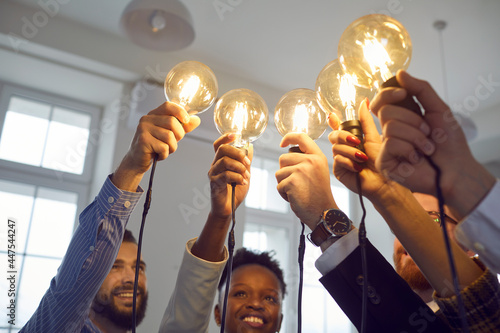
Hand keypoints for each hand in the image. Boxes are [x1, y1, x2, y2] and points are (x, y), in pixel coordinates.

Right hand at [112, 102, 199, 190]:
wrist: (138, 160)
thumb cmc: (155, 145)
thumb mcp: (171, 134)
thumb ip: (183, 126)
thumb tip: (196, 119)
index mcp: (154, 114)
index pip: (168, 105)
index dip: (180, 111)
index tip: (186, 120)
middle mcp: (147, 119)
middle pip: (172, 122)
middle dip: (178, 135)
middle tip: (172, 143)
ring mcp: (143, 129)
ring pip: (169, 136)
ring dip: (172, 147)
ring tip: (164, 150)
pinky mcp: (143, 141)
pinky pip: (163, 147)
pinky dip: (165, 154)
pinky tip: (158, 154)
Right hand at [208, 134, 252, 220]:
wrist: (228, 209)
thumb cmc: (235, 192)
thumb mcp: (244, 174)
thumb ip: (246, 161)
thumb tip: (250, 147)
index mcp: (221, 161)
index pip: (219, 145)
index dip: (225, 138)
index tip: (235, 135)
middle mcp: (215, 165)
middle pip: (222, 149)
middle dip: (238, 153)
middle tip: (247, 162)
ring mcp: (213, 174)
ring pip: (225, 161)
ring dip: (239, 167)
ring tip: (246, 176)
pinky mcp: (214, 183)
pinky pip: (226, 175)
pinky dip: (237, 177)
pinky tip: (242, 182)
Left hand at [275, 133, 336, 229]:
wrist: (324, 213)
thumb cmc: (318, 195)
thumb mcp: (317, 171)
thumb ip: (306, 160)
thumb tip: (286, 153)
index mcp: (318, 156)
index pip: (302, 137)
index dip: (289, 137)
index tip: (282, 143)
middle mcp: (310, 160)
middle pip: (283, 158)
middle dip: (285, 172)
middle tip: (297, 184)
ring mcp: (301, 170)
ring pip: (279, 172)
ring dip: (283, 183)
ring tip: (297, 191)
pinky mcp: (292, 181)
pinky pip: (279, 185)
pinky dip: (284, 193)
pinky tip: (296, 197)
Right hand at [328, 98, 395, 202]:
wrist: (384, 181)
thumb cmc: (382, 160)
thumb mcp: (373, 137)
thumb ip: (365, 120)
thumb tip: (364, 101)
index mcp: (351, 139)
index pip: (338, 127)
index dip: (333, 121)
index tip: (333, 116)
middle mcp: (344, 148)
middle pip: (334, 135)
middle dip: (344, 136)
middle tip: (357, 141)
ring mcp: (340, 159)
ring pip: (335, 148)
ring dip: (350, 152)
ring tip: (363, 158)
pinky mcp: (339, 171)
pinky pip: (337, 160)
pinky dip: (349, 162)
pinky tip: (358, 168)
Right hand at [370, 71, 494, 216]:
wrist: (456, 169)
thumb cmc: (449, 144)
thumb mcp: (438, 109)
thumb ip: (420, 89)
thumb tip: (399, 73)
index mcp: (400, 117)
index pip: (381, 100)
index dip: (388, 93)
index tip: (404, 93)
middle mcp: (390, 131)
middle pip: (385, 111)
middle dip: (412, 120)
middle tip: (427, 132)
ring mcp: (385, 147)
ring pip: (390, 127)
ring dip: (416, 137)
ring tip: (426, 148)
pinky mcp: (384, 162)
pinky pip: (390, 144)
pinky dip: (410, 149)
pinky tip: (416, 159)